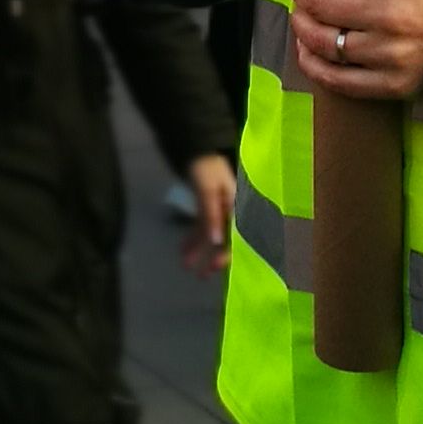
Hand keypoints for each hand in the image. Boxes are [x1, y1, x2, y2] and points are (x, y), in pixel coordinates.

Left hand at [181, 153, 235, 274]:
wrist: (198, 148)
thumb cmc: (206, 167)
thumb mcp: (208, 190)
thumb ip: (211, 215)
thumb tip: (216, 242)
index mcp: (238, 207)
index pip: (236, 237)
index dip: (225, 255)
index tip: (212, 268)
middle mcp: (232, 212)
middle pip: (225, 240)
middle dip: (212, 259)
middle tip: (200, 275)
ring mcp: (220, 211)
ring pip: (211, 236)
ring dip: (199, 250)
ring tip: (186, 265)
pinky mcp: (209, 209)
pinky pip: (203, 227)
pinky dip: (193, 238)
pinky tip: (183, 250)